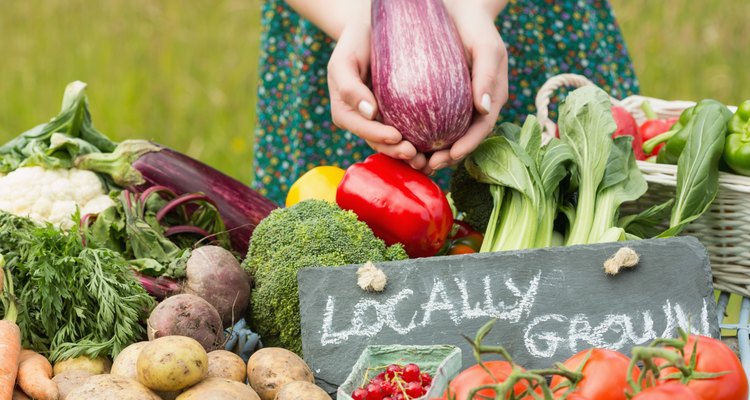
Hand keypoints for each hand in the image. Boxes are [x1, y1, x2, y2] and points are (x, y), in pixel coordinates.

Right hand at [327, 13, 422, 166]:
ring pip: (393, 143)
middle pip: (378, 142)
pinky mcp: (397, 115)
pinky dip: (419, 142)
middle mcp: (363, 121)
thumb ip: (350, 87)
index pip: (361, 128)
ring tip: (426, 161)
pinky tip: (435, 148)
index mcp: (346, 113)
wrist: (370, 32)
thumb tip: (370, 112)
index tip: (396, 137)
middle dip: (396, 152)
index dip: (377, 136)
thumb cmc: (354, 43)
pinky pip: (408, 131)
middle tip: (415, 155)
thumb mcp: (344, 61)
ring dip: (408, 155)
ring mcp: (380, 120)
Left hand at [421, 1, 508, 174]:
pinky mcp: (438, 98)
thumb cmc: (475, 26)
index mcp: (490, 98)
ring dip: (431, 151)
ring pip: (445, 134)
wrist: (456, 7)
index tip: (449, 157)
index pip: (481, 129)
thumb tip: (483, 108)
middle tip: (426, 165)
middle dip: (446, 156)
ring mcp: (456, 103)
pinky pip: (430, 121)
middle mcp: (474, 106)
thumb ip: (488, 75)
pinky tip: (403, 140)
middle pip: (462, 138)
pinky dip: (419, 134)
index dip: (467, 146)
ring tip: (413, 160)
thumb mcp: (486, 47)